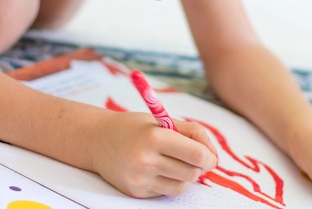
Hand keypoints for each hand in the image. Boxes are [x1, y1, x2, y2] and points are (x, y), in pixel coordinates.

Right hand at [92, 112, 217, 197]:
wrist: (99, 140)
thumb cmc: (135, 128)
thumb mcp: (163, 120)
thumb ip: (192, 133)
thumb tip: (213, 156)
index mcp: (155, 136)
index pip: (196, 155)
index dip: (210, 157)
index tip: (210, 156)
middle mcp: (146, 159)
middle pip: (192, 173)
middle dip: (199, 166)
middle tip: (193, 158)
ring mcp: (140, 178)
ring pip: (181, 186)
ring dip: (185, 176)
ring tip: (175, 162)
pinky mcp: (136, 191)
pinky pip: (166, 192)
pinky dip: (169, 182)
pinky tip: (159, 169)